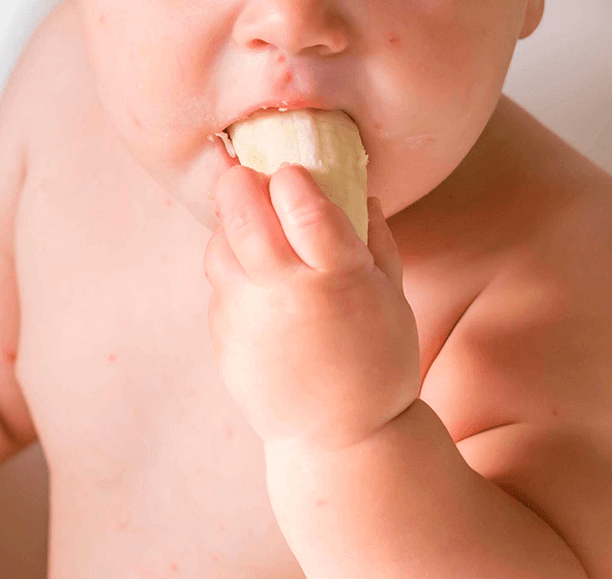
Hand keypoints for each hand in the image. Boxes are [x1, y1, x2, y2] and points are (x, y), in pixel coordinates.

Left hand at [204, 163, 419, 451]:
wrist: (341, 440)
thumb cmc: (377, 360)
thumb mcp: (393, 296)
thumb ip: (374, 239)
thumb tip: (359, 187)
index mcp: (339, 280)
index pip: (306, 210)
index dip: (293, 180)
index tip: (291, 171)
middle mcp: (287, 296)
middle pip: (245, 219)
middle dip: (239, 185)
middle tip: (244, 174)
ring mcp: (248, 320)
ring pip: (219, 250)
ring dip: (228, 227)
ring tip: (249, 226)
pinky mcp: (224, 341)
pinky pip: (219, 290)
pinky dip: (230, 273)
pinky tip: (254, 282)